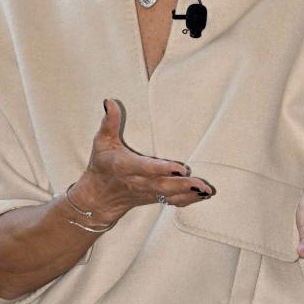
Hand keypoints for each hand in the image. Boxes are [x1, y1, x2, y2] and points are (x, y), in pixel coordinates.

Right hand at [77, 98, 216, 218]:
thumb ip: (109, 122)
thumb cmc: (102, 165)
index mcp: (125, 167)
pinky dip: (188, 200)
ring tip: (206, 190)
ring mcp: (146, 192)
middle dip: (182, 185)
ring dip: (188, 193)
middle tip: (200, 183)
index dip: (163, 169)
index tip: (181, 168)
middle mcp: (138, 182)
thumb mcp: (101, 142)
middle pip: (162, 185)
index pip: (146, 168)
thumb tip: (110, 101)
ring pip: (169, 195)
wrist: (97, 197)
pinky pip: (171, 202)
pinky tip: (203, 196)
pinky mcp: (153, 198)